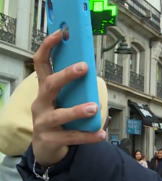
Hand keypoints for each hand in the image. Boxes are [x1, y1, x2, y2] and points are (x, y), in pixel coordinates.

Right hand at [31, 30, 105, 165]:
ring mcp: (43, 123)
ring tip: (95, 107)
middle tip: (84, 67)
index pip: (41, 63)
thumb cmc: (59, 117)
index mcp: (44, 89)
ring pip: (59, 115)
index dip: (48, 47)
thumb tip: (91, 66)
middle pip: (49, 85)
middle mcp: (40, 103)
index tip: (61, 33)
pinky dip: (88, 135)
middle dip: (66, 75)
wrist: (46, 148)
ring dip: (77, 110)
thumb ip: (74, 86)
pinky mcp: (50, 139)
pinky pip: (71, 136)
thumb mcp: (63, 100)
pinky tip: (101, 133)